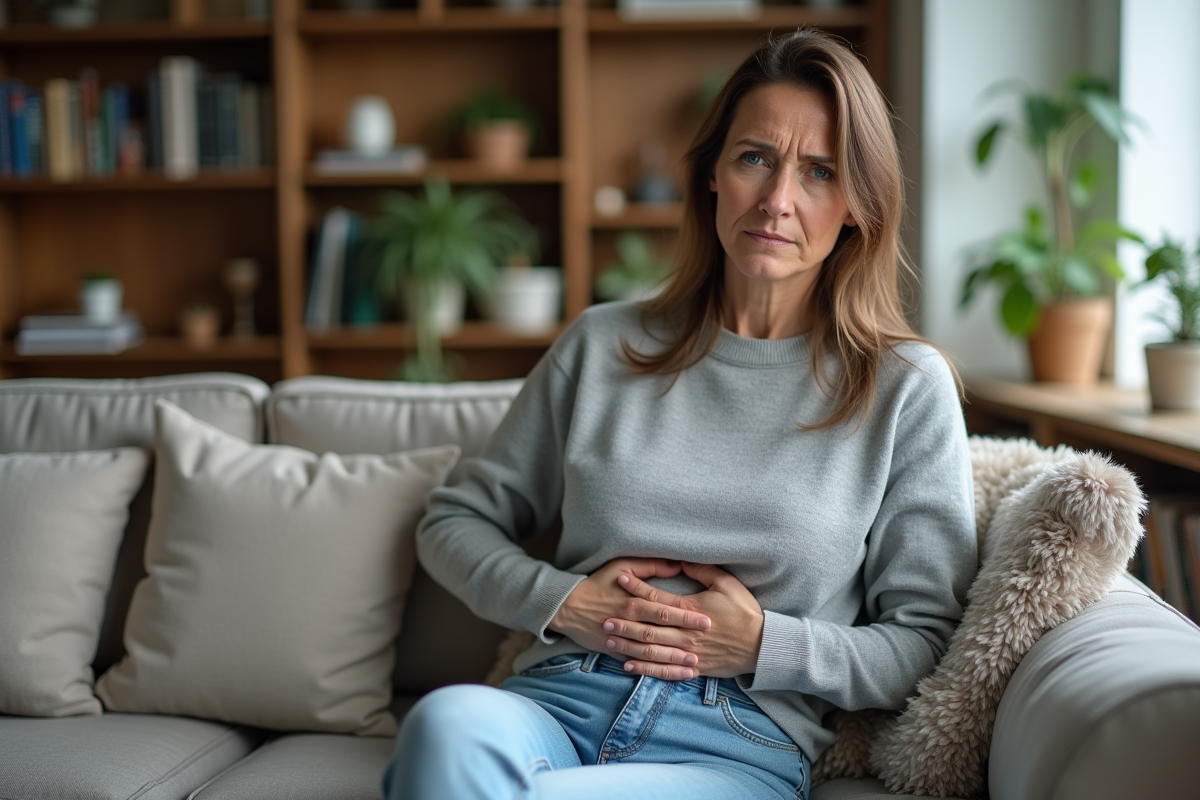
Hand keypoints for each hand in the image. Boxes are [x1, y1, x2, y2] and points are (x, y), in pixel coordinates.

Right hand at [548, 558, 711, 679]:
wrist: (568, 607)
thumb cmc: (598, 583)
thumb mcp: (622, 566)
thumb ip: (650, 566)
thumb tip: (677, 564)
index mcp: (633, 601)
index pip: (665, 609)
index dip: (687, 615)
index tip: (707, 619)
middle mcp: (630, 622)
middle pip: (663, 633)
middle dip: (686, 638)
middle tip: (708, 642)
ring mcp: (623, 640)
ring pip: (653, 653)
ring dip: (674, 659)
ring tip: (695, 662)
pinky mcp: (617, 652)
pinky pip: (641, 664)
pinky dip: (657, 670)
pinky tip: (673, 674)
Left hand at [605, 561, 763, 678]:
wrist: (762, 645)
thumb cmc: (745, 612)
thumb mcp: (727, 584)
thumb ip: (702, 571)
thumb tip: (682, 559)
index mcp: (690, 609)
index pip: (656, 597)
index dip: (636, 587)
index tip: (619, 579)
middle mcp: (685, 632)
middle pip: (647, 625)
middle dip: (624, 620)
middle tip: (604, 616)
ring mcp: (688, 652)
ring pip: (651, 649)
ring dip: (628, 645)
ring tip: (610, 639)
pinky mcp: (693, 667)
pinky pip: (664, 670)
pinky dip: (645, 669)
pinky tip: (629, 666)